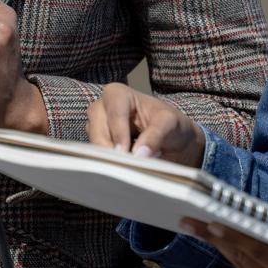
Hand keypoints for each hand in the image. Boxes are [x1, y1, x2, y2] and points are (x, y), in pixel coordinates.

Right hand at [86, 83, 204, 166]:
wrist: (172, 141)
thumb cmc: (170, 125)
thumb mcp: (170, 124)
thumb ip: (156, 135)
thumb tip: (139, 154)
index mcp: (117, 94)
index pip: (114, 114)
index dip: (119, 134)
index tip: (126, 154)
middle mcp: (100, 109)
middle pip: (98, 132)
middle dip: (112, 151)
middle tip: (128, 168)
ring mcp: (95, 129)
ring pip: (94, 148)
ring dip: (111, 161)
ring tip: (131, 170)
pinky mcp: (96, 147)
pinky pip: (96, 160)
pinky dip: (110, 168)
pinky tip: (124, 172)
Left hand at [182, 219, 267, 267]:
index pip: (259, 251)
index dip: (236, 236)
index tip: (214, 223)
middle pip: (240, 256)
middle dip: (213, 237)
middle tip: (188, 220)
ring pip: (237, 263)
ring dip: (215, 243)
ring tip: (194, 226)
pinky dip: (229, 252)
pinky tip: (216, 240)